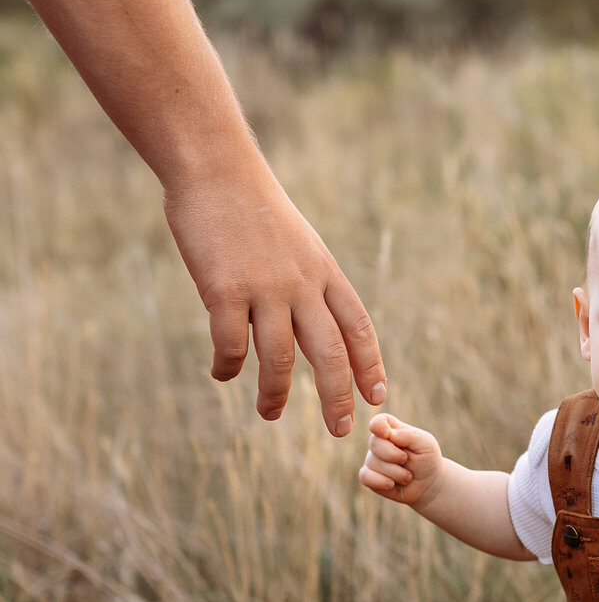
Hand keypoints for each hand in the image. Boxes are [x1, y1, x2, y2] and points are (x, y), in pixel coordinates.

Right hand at [163, 166, 385, 435]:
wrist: (217, 171)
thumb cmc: (255, 208)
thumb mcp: (299, 243)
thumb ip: (310, 282)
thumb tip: (315, 321)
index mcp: (326, 273)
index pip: (358, 327)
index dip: (370, 364)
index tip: (377, 395)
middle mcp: (303, 284)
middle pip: (330, 353)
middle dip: (338, 397)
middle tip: (340, 430)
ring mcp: (265, 289)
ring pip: (281, 359)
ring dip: (276, 394)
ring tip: (270, 414)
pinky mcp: (224, 291)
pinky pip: (231, 344)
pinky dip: (228, 366)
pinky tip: (222, 374)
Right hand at [360, 414, 444, 506]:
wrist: (428, 484)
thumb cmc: (427, 459)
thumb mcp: (426, 444)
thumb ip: (409, 436)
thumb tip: (388, 433)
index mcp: (393, 430)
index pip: (378, 421)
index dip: (378, 425)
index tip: (386, 434)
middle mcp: (380, 443)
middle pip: (374, 443)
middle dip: (393, 455)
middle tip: (406, 460)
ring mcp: (373, 459)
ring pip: (373, 463)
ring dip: (396, 473)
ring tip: (407, 476)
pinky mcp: (369, 476)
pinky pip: (365, 477)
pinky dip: (381, 482)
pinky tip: (392, 484)